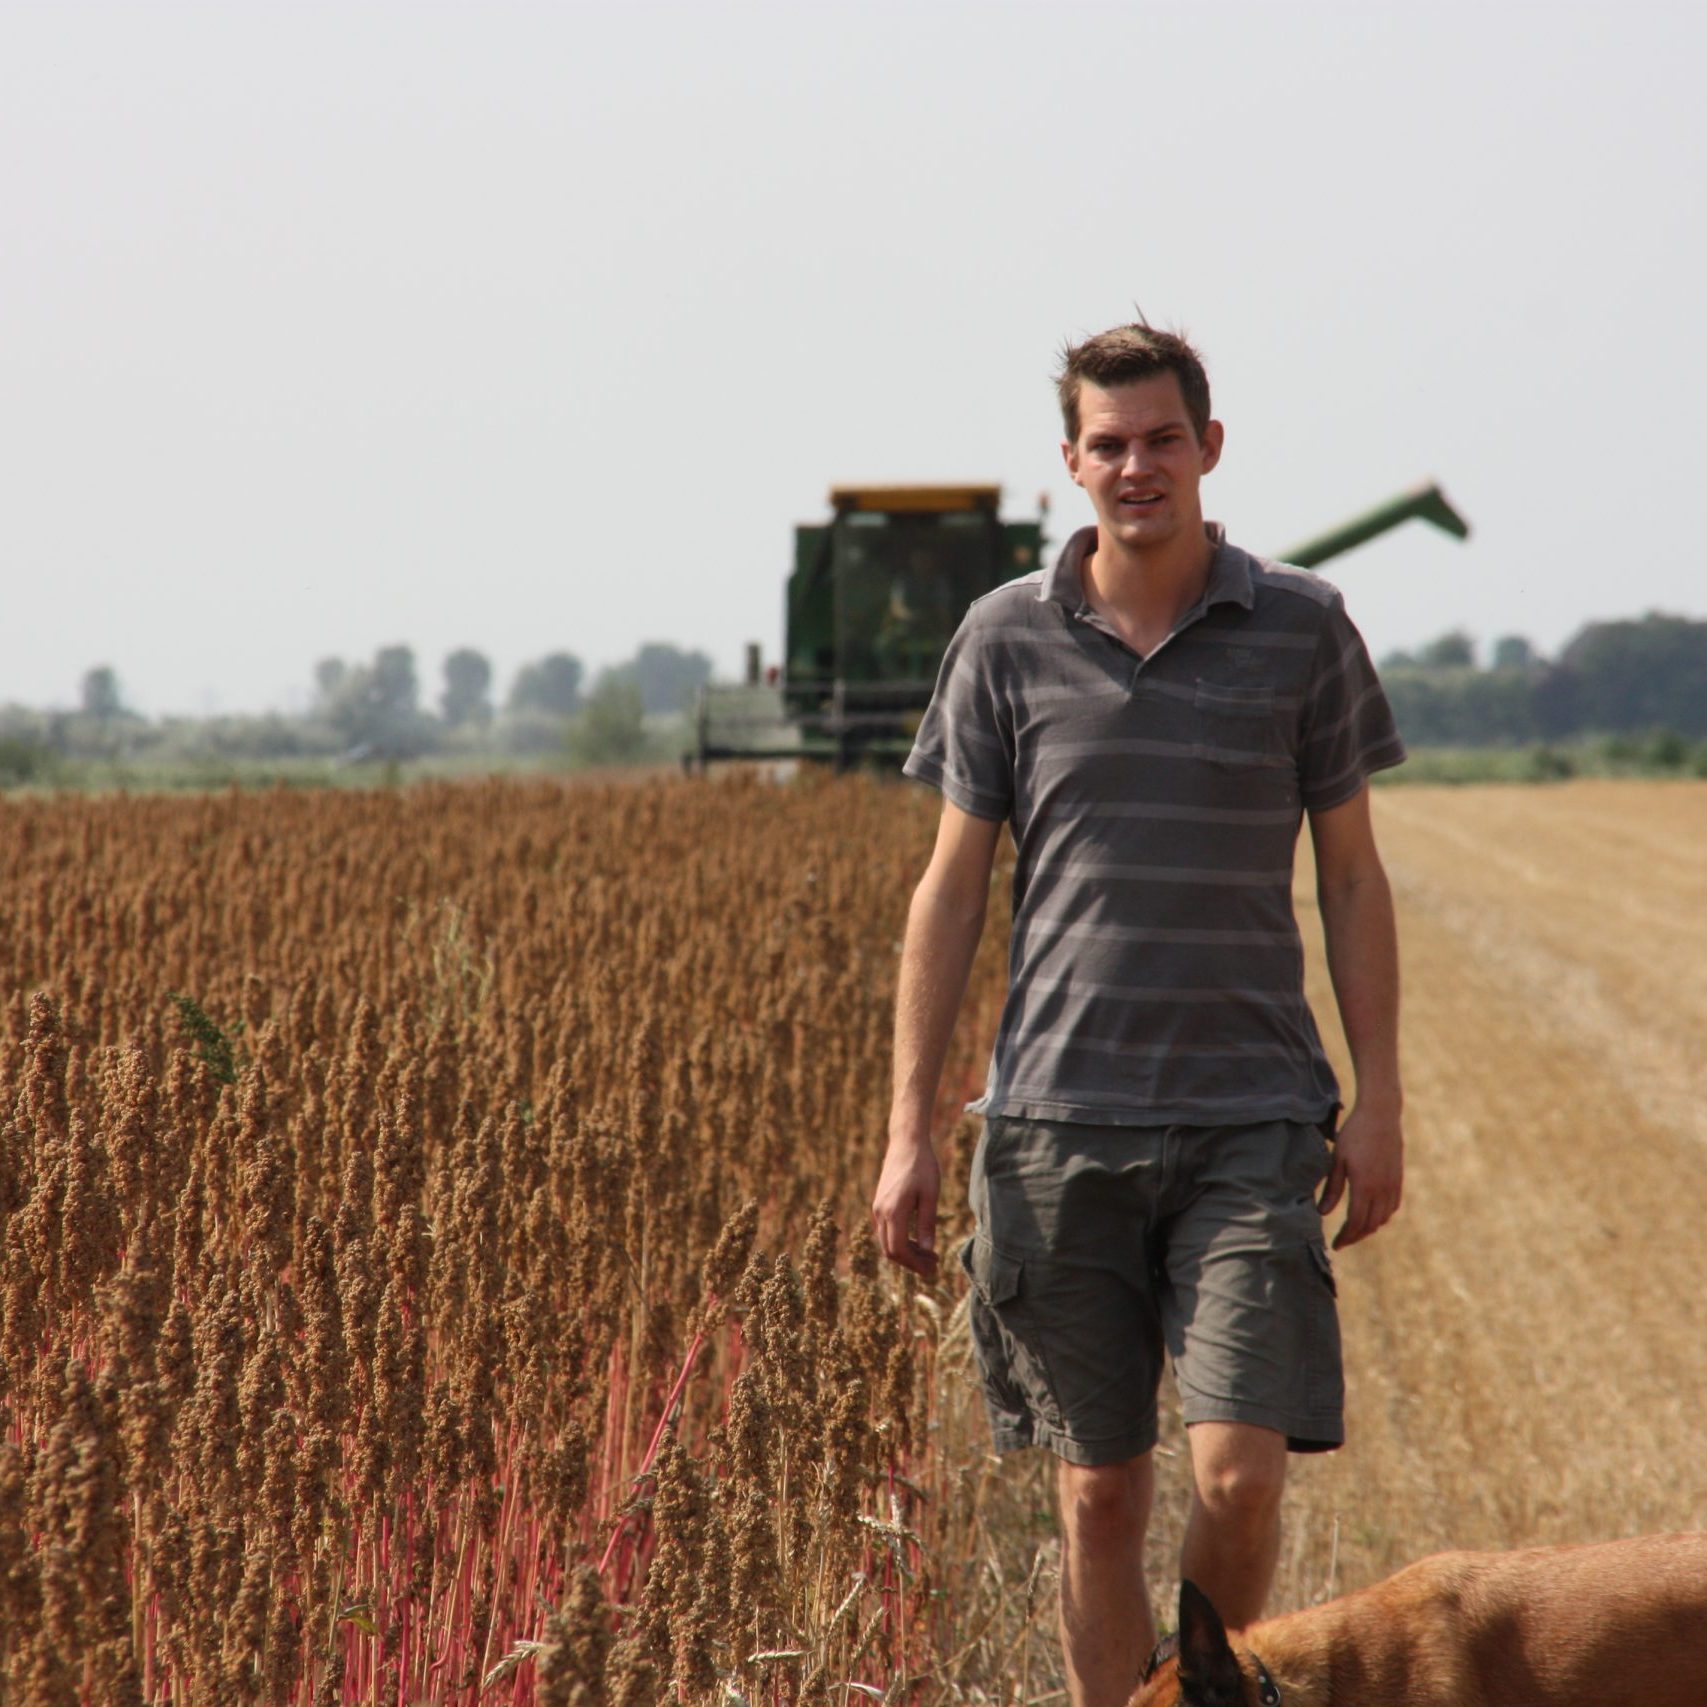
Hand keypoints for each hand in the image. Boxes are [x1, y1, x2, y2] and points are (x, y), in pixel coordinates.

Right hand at [872, 1135, 940, 1277]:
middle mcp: (880, 1212)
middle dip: (911, 1262)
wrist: (906, 1142)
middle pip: (890, 1250)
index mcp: (893, 1211)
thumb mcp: (930, 1195)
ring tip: (929, 1254)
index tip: (932, 1269)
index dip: (915, 1264)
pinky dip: (900, 1240)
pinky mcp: (879, 1203)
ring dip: (906, 1252)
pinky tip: (917, 1239)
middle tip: (933, 1265)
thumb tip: (928, 1251)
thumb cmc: (922, 1166)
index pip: (899, 1250)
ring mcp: (877, 1208)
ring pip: (886, 1242)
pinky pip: (885, 1231)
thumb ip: (927, 1224)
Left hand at [1317, 1102, 1402, 1249]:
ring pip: (1383, 1218)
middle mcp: (1382, 1189)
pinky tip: (1371, 1215)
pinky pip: (1392, 1206)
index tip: (1335, 1244)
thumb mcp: (1336, 1159)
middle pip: (1370, 1224)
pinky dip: (1382, 1216)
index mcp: (1364, 1186)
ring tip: (1354, 1230)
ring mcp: (1393, 1185)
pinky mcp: (1398, 1179)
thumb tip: (1322, 1212)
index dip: (1346, 1236)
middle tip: (1342, 1241)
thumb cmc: (1354, 1135)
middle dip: (1355, 1236)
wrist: (1381, 1115)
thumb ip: (1332, 1187)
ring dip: (1369, 1228)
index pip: (1356, 1222)